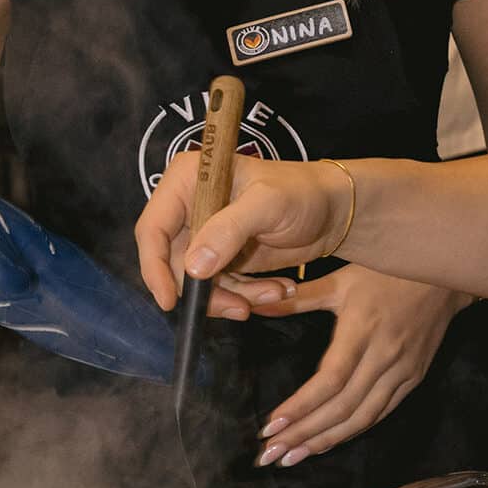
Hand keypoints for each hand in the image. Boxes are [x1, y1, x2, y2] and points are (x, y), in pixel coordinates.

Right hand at [134, 152, 352, 314]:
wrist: (333, 209)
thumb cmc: (303, 192)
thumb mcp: (267, 204)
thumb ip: (229, 231)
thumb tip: (194, 267)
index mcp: (187, 180)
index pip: (153, 228)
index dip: (155, 267)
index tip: (170, 301)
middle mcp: (188, 207)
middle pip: (173, 264)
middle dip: (205, 291)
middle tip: (240, 307)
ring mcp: (204, 235)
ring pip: (197, 283)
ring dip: (233, 297)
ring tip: (272, 293)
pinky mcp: (221, 257)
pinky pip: (220, 288)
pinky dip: (246, 296)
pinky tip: (277, 290)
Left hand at [249, 266, 467, 466]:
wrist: (445, 276)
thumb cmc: (388, 271)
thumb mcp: (342, 278)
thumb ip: (300, 297)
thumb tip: (257, 305)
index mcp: (362, 330)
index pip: (328, 381)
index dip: (299, 408)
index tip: (270, 427)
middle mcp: (383, 357)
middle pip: (341, 408)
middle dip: (304, 435)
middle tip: (270, 455)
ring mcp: (402, 371)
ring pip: (362, 418)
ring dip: (326, 441)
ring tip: (293, 458)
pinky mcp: (413, 379)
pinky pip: (381, 413)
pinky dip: (353, 431)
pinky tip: (328, 442)